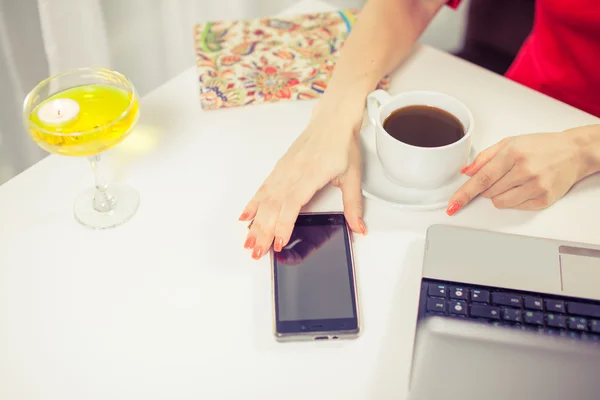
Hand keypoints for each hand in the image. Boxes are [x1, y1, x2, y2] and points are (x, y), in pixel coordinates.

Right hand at [239, 105, 366, 259]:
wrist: (332, 120)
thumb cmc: (341, 144)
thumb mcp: (353, 176)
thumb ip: (353, 205)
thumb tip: (359, 228)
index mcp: (310, 175)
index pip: (292, 205)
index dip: (284, 225)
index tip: (279, 242)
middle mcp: (292, 173)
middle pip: (273, 206)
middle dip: (263, 231)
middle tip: (257, 252)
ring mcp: (284, 170)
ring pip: (265, 200)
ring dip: (255, 222)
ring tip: (248, 240)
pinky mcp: (280, 168)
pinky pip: (263, 188)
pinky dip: (253, 203)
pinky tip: (245, 216)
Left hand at [446, 131, 586, 214]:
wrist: (574, 152)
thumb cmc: (540, 146)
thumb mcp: (510, 142)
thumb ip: (485, 157)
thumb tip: (466, 172)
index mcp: (513, 153)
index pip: (482, 178)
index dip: (464, 193)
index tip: (452, 205)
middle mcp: (525, 170)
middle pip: (488, 192)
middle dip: (487, 187)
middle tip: (502, 174)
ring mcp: (536, 186)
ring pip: (500, 202)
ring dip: (499, 194)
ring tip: (514, 180)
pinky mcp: (544, 199)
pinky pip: (516, 207)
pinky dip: (514, 199)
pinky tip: (525, 186)